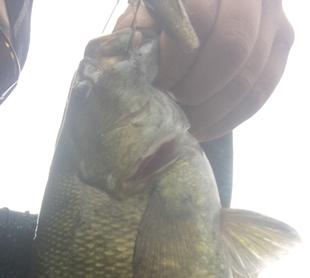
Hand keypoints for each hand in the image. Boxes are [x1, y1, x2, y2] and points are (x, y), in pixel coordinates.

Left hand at [114, 0, 293, 140]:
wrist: (203, 12)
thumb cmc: (166, 16)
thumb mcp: (148, 15)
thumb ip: (141, 32)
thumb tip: (134, 67)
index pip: (199, 21)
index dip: (175, 61)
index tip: (156, 83)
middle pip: (233, 48)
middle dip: (197, 89)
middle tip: (173, 105)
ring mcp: (273, 19)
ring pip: (250, 77)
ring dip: (212, 111)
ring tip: (185, 122)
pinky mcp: (281, 44)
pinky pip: (261, 93)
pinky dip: (229, 118)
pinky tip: (204, 128)